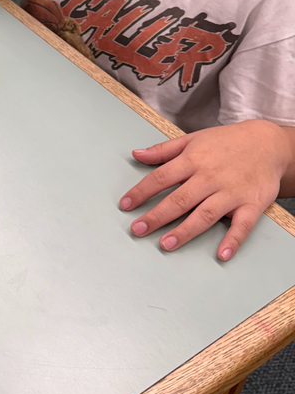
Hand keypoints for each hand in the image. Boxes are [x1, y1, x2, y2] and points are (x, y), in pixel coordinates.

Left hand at [119, 120, 289, 260]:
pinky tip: (221, 254)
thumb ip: (164, 150)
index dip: (141, 192)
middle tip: (137, 230)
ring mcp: (231, 192)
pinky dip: (233, 240)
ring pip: (205, 214)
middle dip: (156, 216)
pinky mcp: (251, 204)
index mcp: (193, 160)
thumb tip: (137, 154)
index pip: (161, 178)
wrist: (268, 143)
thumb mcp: (193, 139)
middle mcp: (210, 177)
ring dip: (185, 231)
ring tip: (166, 244)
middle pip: (179, 199)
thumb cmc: (227, 141)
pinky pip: (242, 225)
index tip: (125, 205)